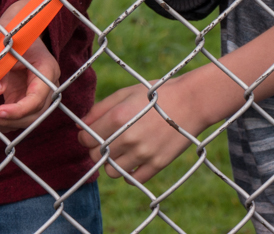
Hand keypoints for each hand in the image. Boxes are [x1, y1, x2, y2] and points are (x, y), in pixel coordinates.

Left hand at [0, 4, 61, 129]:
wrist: (20, 25)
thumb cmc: (13, 30)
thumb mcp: (4, 44)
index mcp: (47, 70)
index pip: (36, 100)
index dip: (17, 110)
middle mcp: (46, 86)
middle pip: (32, 115)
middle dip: (7, 118)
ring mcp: (37, 94)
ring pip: (23, 120)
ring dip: (1, 120)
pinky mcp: (25, 97)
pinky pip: (15, 115)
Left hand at [78, 76, 214, 183]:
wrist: (192, 102)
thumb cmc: (156, 94)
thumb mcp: (126, 93)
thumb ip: (100, 109)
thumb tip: (81, 125)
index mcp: (117, 117)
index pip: (86, 139)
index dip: (85, 137)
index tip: (91, 135)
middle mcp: (128, 138)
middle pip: (96, 156)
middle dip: (97, 150)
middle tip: (107, 142)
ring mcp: (143, 153)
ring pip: (112, 172)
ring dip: (112, 163)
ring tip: (121, 152)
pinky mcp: (157, 164)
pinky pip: (132, 180)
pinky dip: (129, 174)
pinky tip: (134, 161)